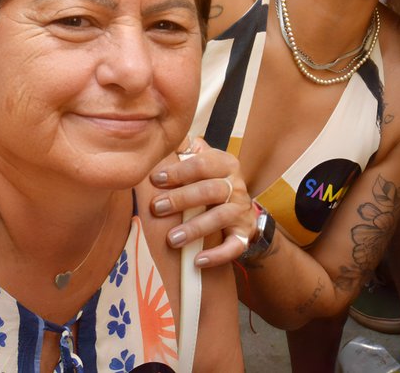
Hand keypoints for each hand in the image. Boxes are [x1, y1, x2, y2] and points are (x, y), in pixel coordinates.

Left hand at [148, 137, 253, 266]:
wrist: (240, 211)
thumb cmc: (212, 184)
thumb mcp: (206, 164)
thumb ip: (189, 152)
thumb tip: (166, 139)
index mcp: (226, 165)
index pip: (203, 164)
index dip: (178, 171)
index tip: (156, 179)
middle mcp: (236, 186)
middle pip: (210, 190)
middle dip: (181, 199)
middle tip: (156, 208)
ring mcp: (241, 211)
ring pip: (220, 217)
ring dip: (195, 228)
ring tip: (172, 239)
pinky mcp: (243, 234)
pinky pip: (234, 246)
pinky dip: (216, 255)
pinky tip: (197, 260)